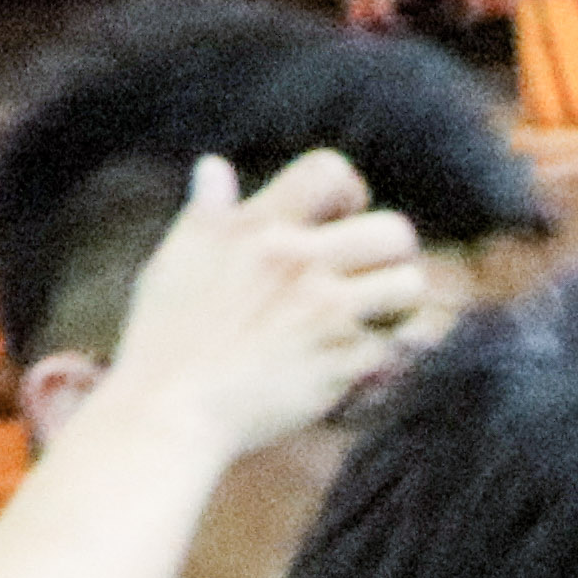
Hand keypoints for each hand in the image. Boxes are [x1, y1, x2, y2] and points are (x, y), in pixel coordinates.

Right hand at [73, 148, 446, 467]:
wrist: (171, 410)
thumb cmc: (167, 337)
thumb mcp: (175, 261)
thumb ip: (207, 216)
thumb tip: (215, 168)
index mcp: (257, 228)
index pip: (329, 169)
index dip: (348, 190)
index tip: (338, 218)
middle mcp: (298, 261)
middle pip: (395, 230)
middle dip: (392, 252)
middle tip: (370, 275)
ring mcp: (325, 311)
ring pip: (410, 286)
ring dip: (397, 305)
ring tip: (372, 317)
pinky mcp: (344, 361)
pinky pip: (393, 347)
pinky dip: (378, 358)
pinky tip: (349, 364)